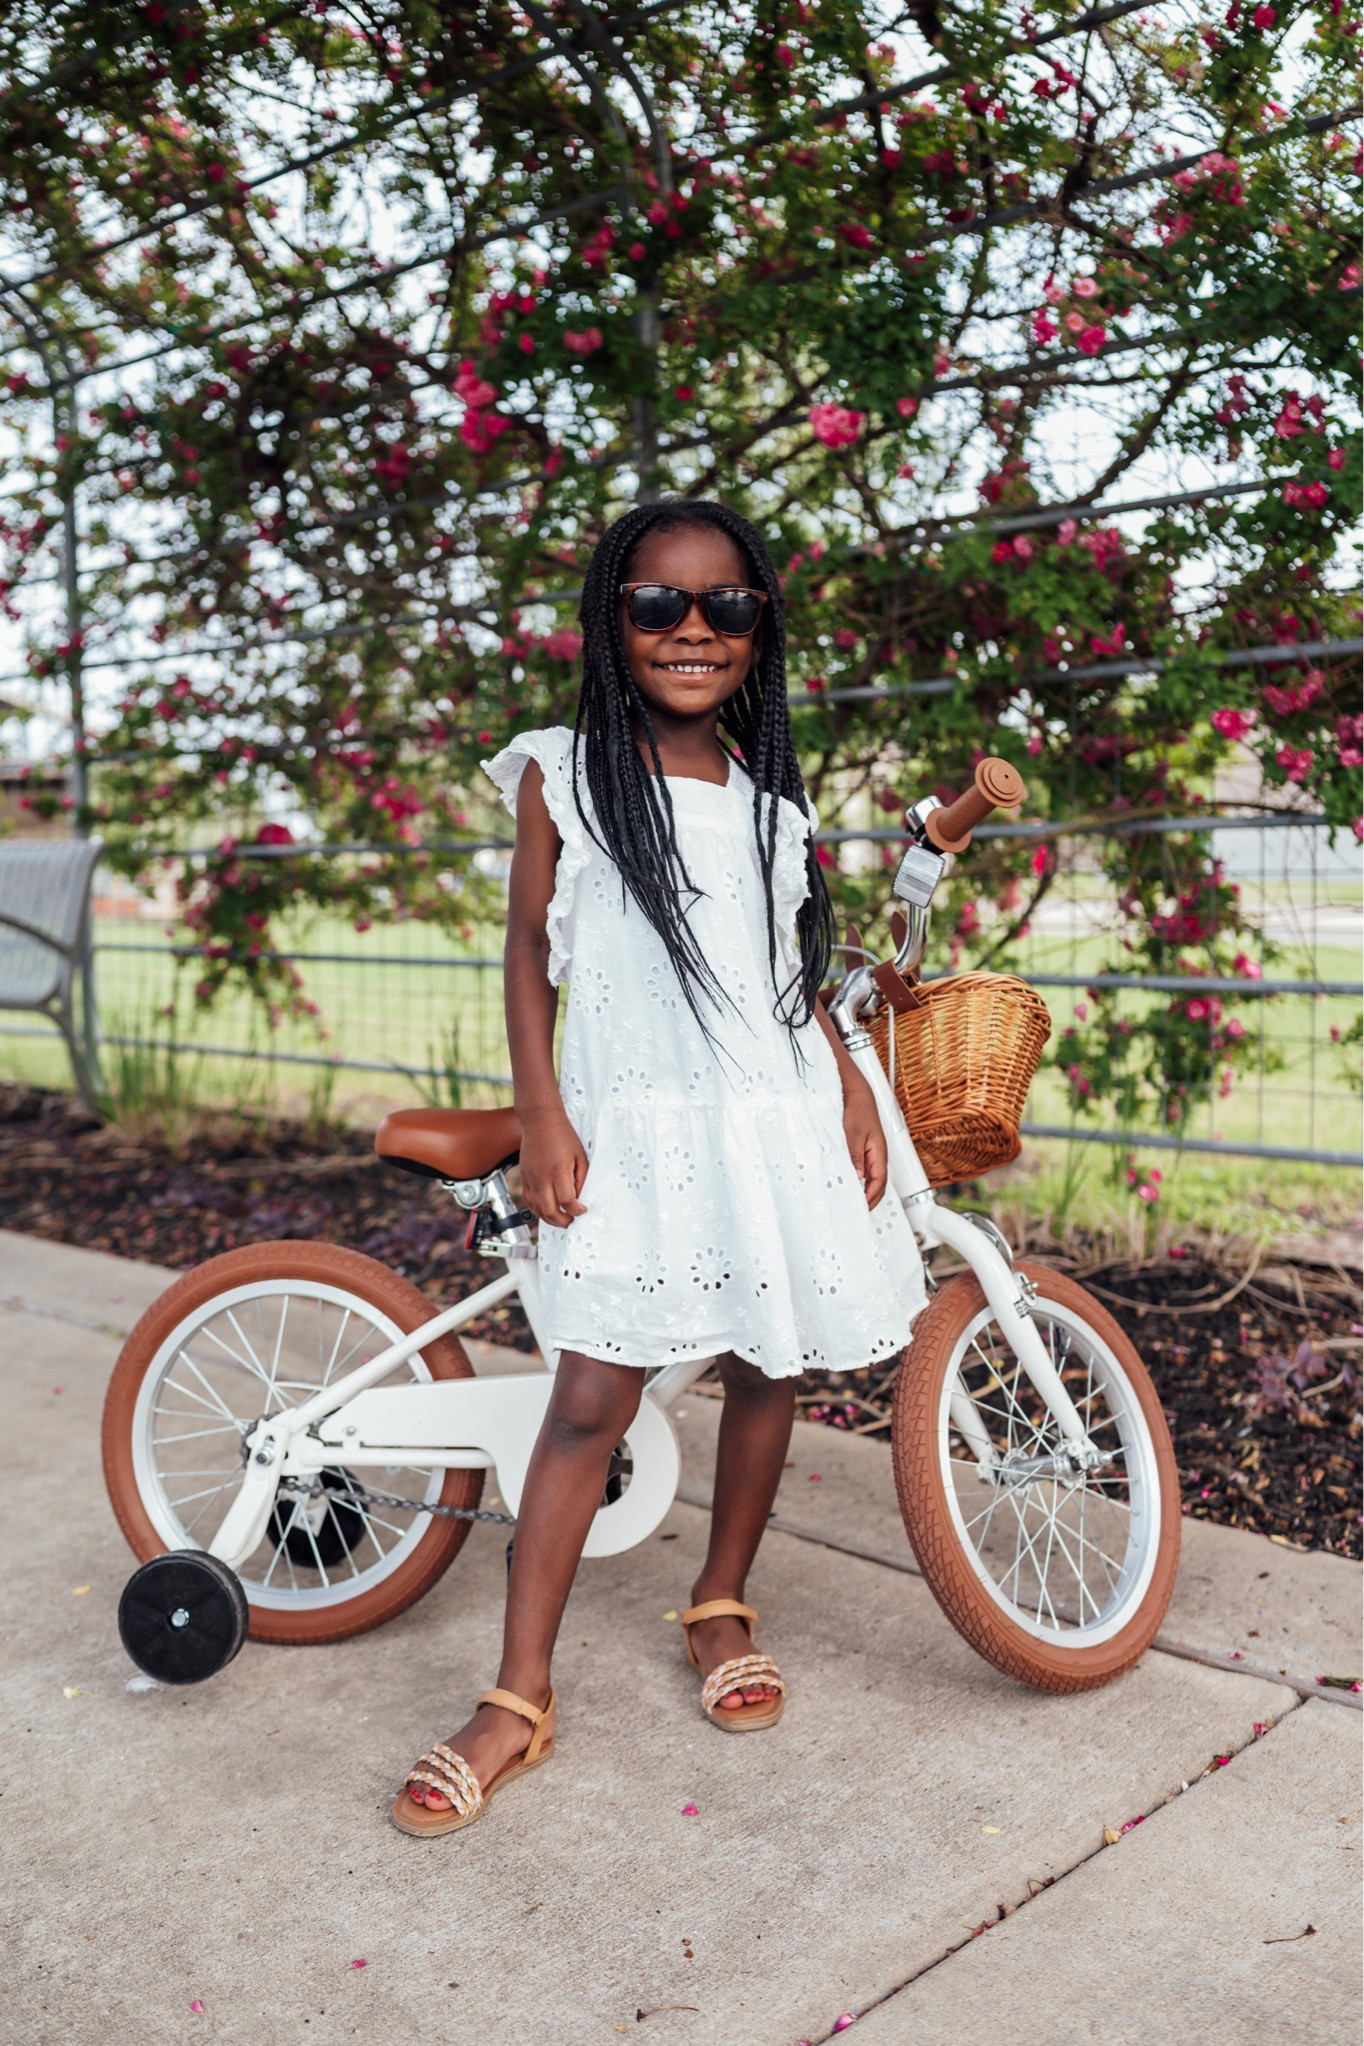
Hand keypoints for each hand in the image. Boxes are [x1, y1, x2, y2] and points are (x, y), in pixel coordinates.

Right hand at [517, 1107, 588, 1227]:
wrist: (540, 1122)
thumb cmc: (563, 1136)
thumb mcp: (580, 1156)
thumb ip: (581, 1178)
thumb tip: (580, 1197)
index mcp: (559, 1170)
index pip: (567, 1201)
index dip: (577, 1210)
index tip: (583, 1210)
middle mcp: (542, 1177)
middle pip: (550, 1211)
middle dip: (563, 1221)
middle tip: (572, 1220)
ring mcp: (531, 1179)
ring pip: (537, 1210)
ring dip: (550, 1219)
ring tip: (562, 1218)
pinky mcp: (524, 1178)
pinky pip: (529, 1201)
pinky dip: (538, 1210)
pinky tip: (548, 1210)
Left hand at [842, 1078, 886, 1208]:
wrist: (858, 1096)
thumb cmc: (859, 1111)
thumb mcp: (854, 1133)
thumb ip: (855, 1155)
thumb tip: (858, 1176)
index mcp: (879, 1153)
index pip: (879, 1182)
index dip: (871, 1197)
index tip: (861, 1207)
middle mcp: (878, 1156)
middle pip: (878, 1185)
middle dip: (870, 1200)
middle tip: (858, 1211)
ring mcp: (872, 1155)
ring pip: (872, 1179)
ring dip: (865, 1192)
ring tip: (854, 1202)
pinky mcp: (864, 1152)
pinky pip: (865, 1171)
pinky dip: (859, 1182)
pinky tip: (850, 1185)